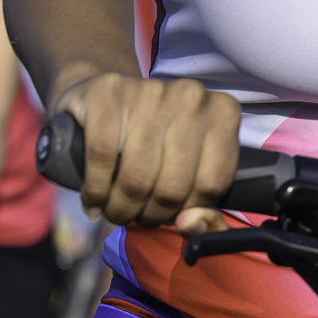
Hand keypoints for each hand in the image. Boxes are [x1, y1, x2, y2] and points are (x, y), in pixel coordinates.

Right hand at [52, 72, 241, 229]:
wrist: (102, 96)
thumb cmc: (152, 138)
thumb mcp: (187, 165)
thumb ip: (204, 205)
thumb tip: (192, 225)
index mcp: (223, 113)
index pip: (212, 184)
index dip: (188, 211)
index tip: (170, 216)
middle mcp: (192, 97)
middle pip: (173, 186)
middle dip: (150, 215)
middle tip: (136, 217)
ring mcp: (151, 91)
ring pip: (137, 177)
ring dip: (121, 208)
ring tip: (115, 211)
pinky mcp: (109, 93)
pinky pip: (102, 158)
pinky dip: (96, 190)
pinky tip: (94, 199)